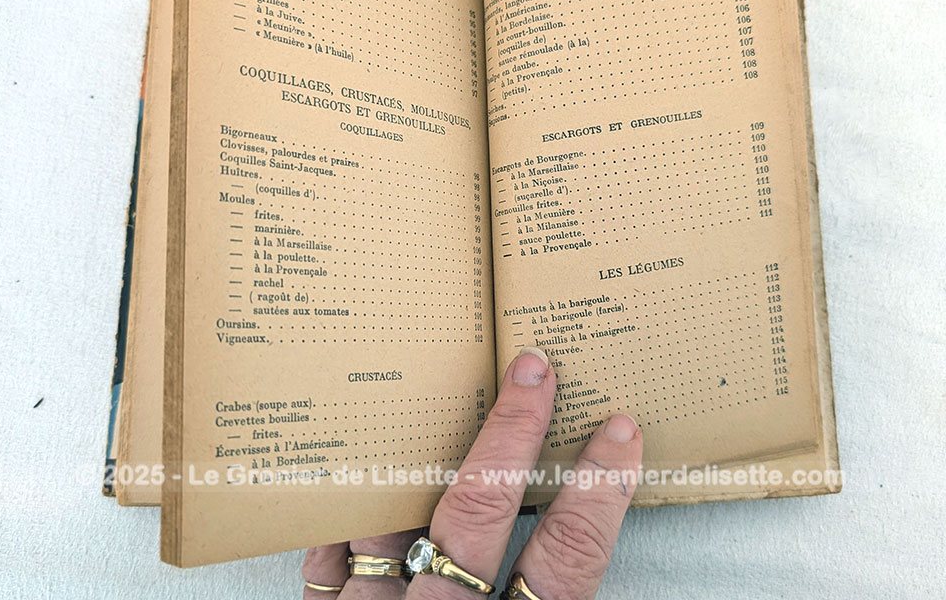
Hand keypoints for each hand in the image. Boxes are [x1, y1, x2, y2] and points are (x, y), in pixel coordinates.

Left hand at [302, 347, 642, 598]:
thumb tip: (575, 536)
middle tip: (532, 368)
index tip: (620, 433)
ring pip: (391, 524)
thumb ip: (553, 597)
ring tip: (428, 391)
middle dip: (509, 436)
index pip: (567, 562)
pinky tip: (360, 481)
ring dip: (412, 461)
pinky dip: (344, 520)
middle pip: (478, 515)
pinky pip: (325, 565)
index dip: (596, 495)